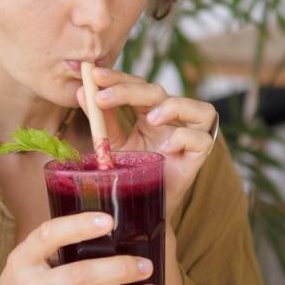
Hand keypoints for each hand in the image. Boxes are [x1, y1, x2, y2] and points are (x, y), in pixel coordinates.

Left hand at [75, 67, 216, 217]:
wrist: (139, 209)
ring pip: (199, 108)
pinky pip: (202, 140)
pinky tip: (165, 147)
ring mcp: (189, 136)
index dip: (118, 78)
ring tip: (151, 118)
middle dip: (130, 90)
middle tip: (102, 97)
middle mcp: (173, 119)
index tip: (94, 75)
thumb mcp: (112, 143)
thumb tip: (81, 92)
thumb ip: (101, 119)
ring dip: (173, 107)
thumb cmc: (130, 173)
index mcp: (151, 111)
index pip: (137, 85)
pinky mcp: (198, 157)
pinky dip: (184, 138)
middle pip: (159, 92)